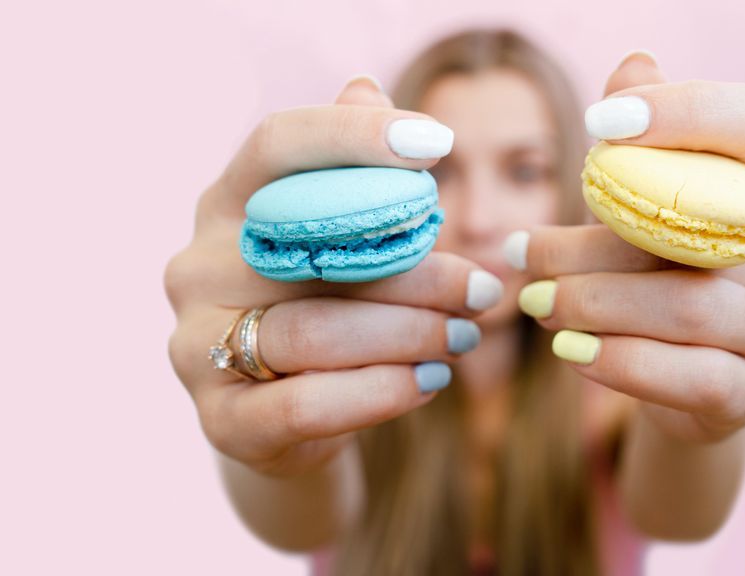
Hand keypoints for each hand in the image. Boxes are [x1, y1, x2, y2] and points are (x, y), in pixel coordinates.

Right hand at [164, 77, 501, 476]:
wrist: (281, 419)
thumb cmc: (323, 307)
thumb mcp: (334, 240)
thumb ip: (348, 172)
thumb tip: (368, 88)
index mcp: (226, 204)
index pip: (277, 145)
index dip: (355, 137)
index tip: (438, 145)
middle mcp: (197, 266)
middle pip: (312, 249)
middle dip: (417, 270)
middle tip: (486, 290)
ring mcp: (196, 345)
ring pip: (315, 331)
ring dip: (410, 334)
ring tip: (466, 338)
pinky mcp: (220, 419)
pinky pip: (305, 404)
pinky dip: (380, 392)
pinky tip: (430, 382)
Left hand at [509, 54, 744, 442]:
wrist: (685, 390)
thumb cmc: (655, 283)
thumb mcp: (642, 215)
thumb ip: (638, 151)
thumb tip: (633, 62)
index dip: (685, 111)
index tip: (597, 126)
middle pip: (694, 226)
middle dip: (590, 241)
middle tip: (519, 253)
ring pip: (685, 305)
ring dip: (592, 303)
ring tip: (534, 305)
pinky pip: (685, 375)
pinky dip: (617, 362)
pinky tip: (571, 354)